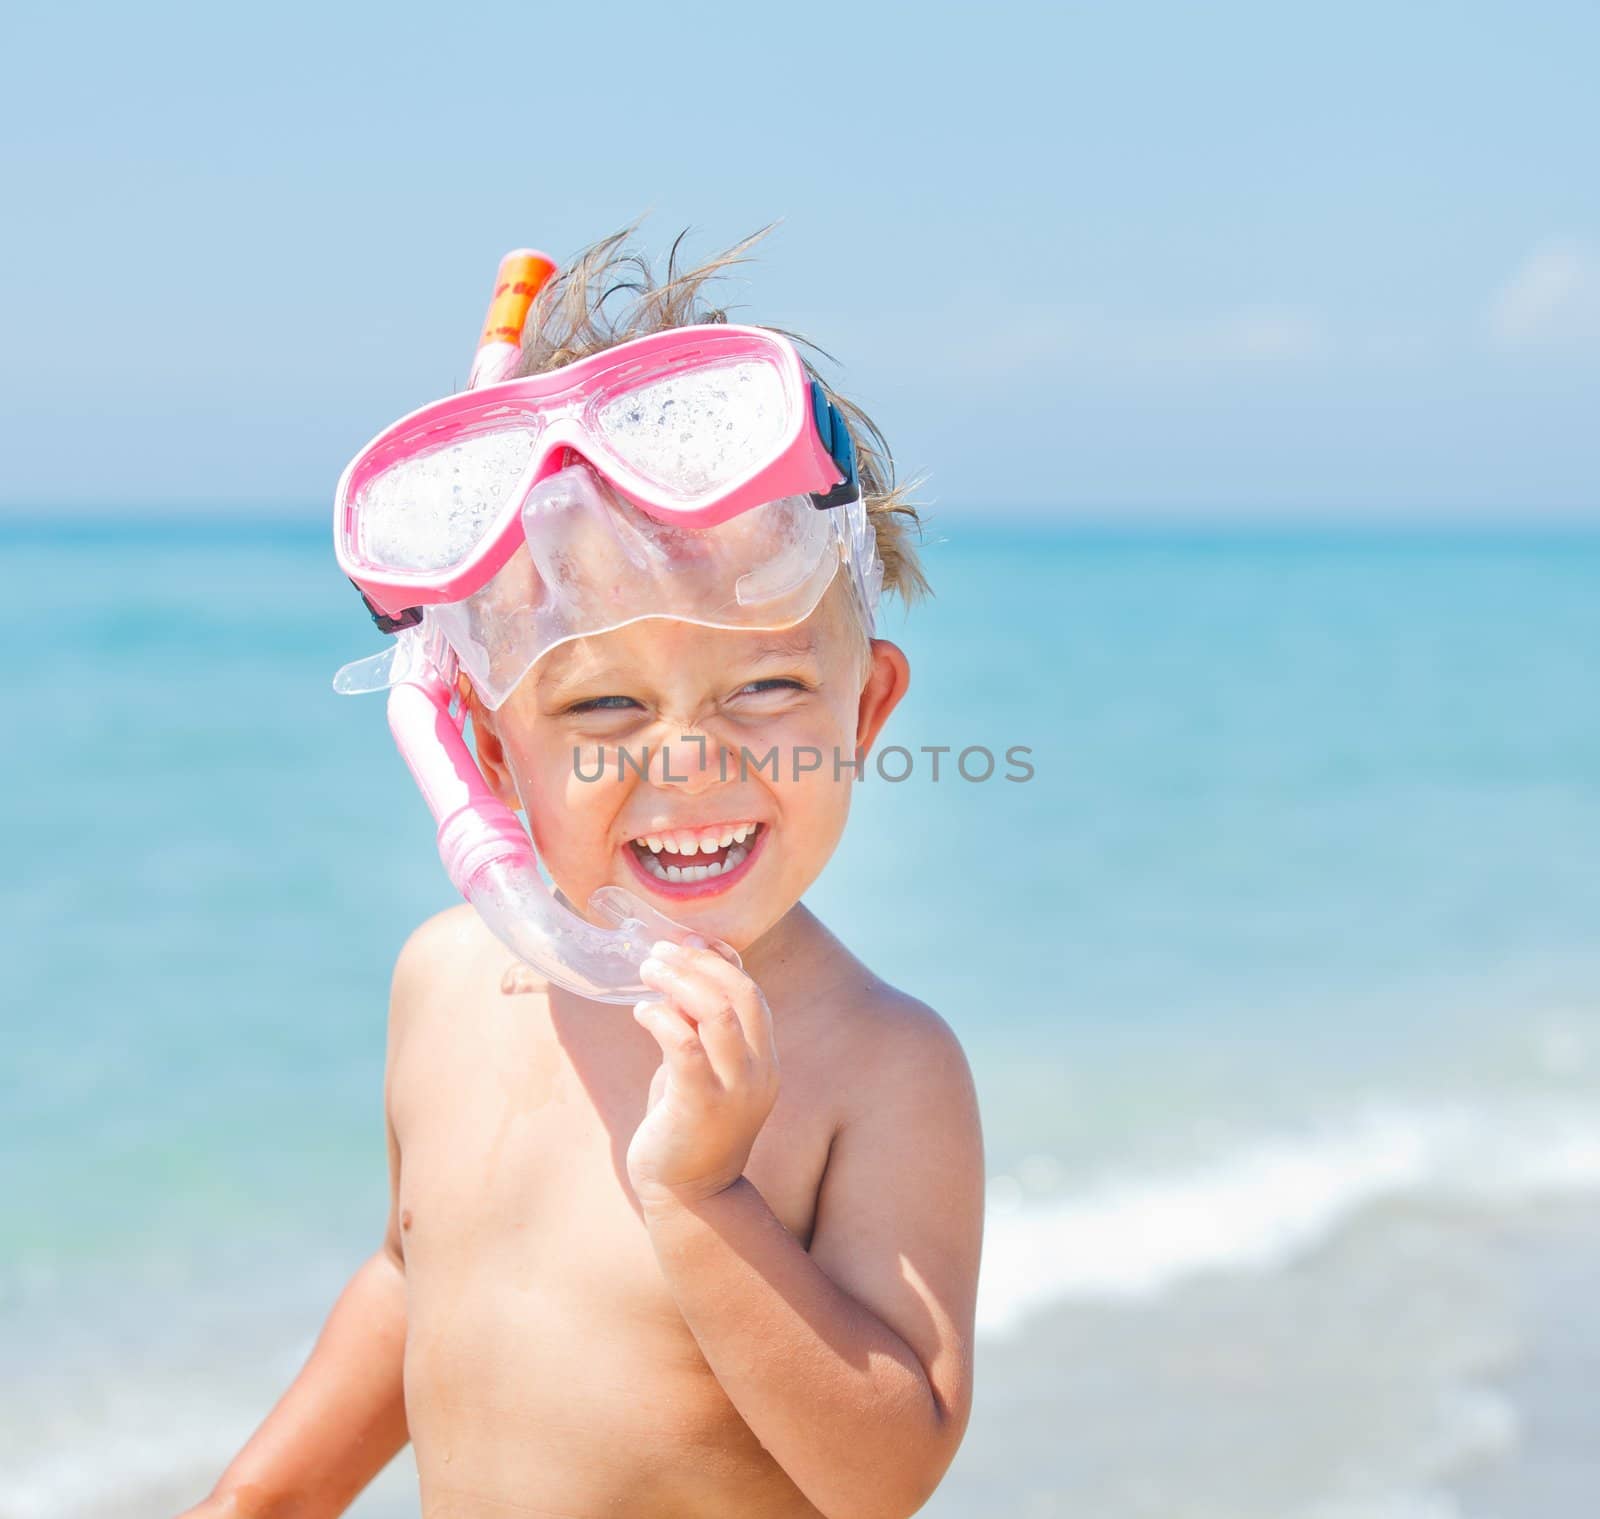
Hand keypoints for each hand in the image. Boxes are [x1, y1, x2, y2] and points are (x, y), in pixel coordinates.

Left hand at [627, 937, 779, 1210]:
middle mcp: (759, 1072)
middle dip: (698, 963)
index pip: (752, 994)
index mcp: (764, 1061)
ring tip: (647, 969)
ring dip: (678, 982)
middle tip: (659, 951)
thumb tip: (678, 980)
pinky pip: (684, 1046)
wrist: (689, 1197)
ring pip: (716, 1013)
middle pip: (741, 995)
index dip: (720, 961)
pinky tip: (641, 1012)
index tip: (687, 941)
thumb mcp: (705, 1072)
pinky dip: (661, 1018)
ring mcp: (735, 1091)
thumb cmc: (689, 1127)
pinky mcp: (701, 1106)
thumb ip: (700, 1032)